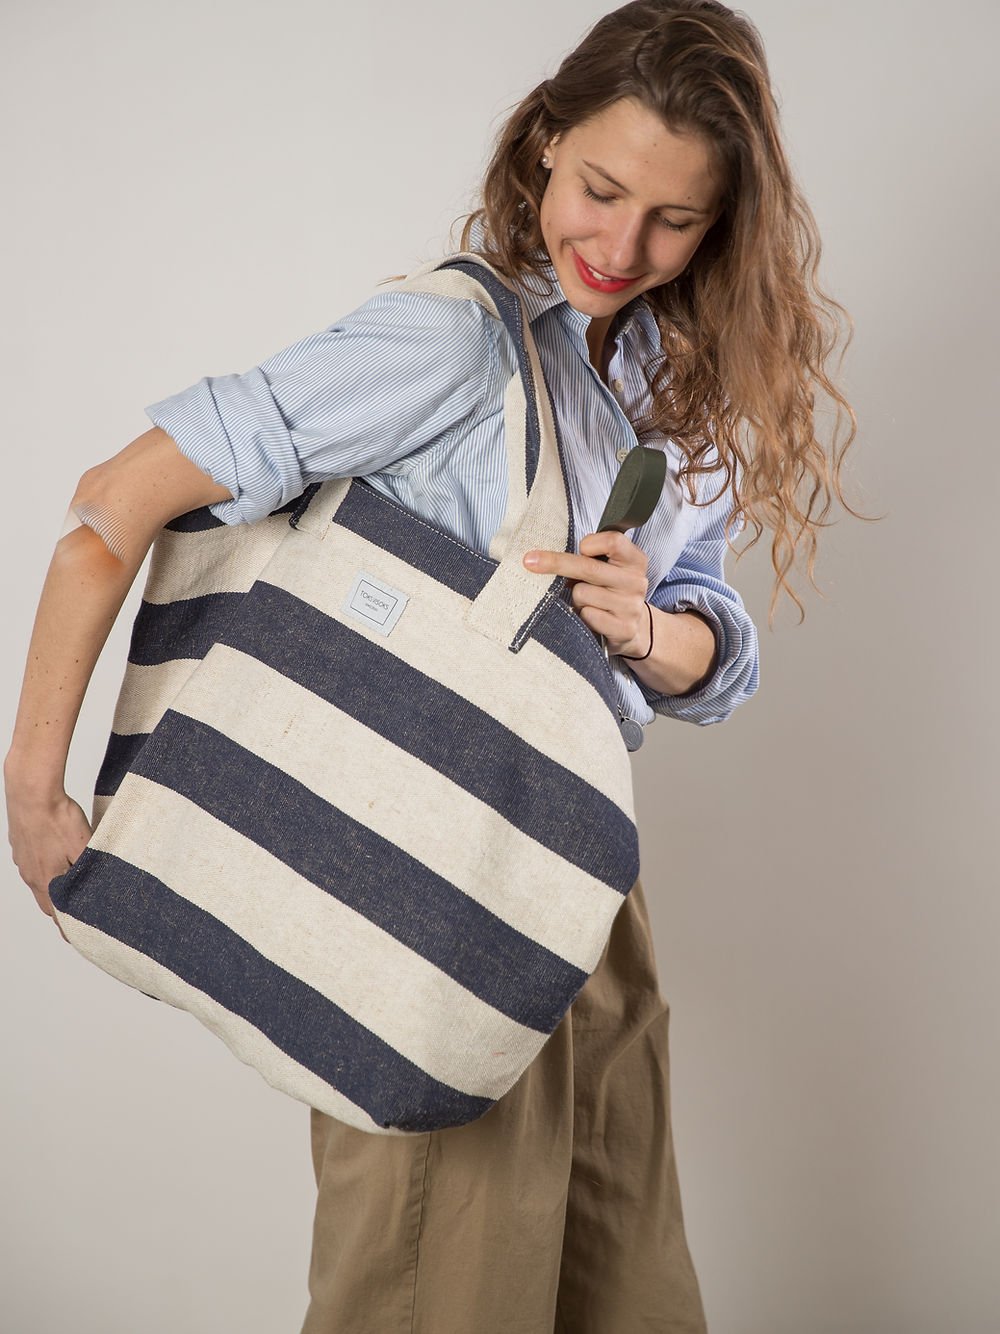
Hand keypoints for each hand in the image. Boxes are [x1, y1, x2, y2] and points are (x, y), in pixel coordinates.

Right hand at [4, 778, 91, 941]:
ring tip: (69, 887)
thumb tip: (97, 886)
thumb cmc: (58, 817)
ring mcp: (23, 860)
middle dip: (61, 910)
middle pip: (47, 901)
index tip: (78, 936)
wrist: (31, 791)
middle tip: (77, 915)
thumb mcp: (84, 845)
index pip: (57, 914)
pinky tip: (56, 858)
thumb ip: (89, 868)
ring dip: (53, 888)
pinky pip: (33, 864)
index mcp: (47, 879)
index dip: (68, 926)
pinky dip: (45, 868)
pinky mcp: (20, 845)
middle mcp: (31, 874)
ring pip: (39, 882)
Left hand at [523, 530, 650, 657]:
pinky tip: (591, 617)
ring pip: (582, 594)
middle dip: (556, 563)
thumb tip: (543, 557)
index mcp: (634, 560)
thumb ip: (590, 558)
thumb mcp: (608, 568)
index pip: (612, 541)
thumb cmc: (610, 591)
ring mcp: (630, 606)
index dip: (590, 543)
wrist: (633, 628)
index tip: (581, 548)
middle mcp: (636, 581)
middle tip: (530, 561)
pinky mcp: (623, 629)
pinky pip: (587, 615)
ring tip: (587, 602)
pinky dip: (582, 616)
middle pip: (589, 567)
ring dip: (576, 598)